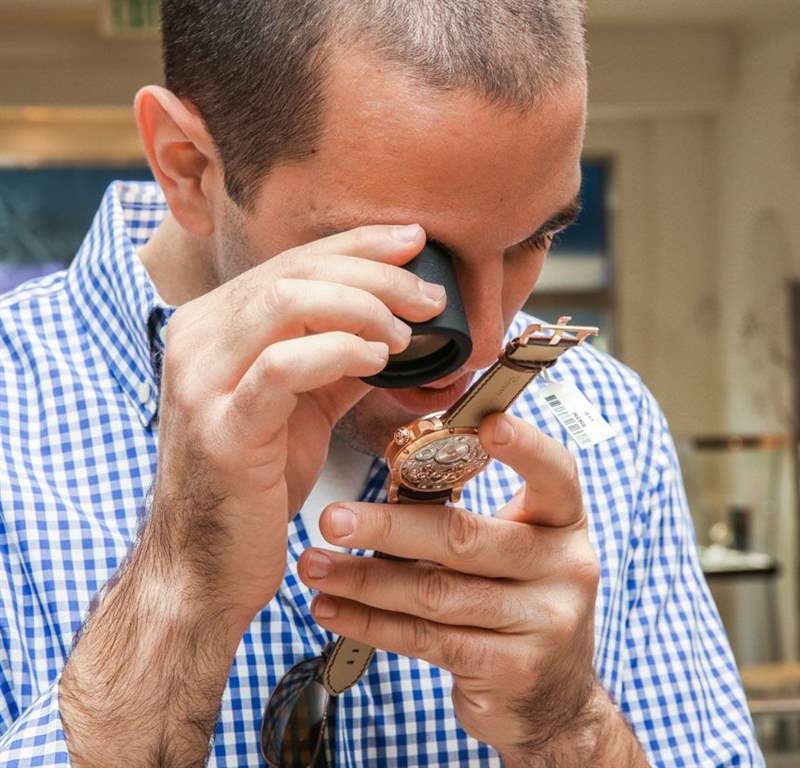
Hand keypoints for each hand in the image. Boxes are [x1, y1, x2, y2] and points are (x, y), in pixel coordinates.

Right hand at [149, 224, 446, 626]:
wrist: (203, 564)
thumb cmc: (254, 484)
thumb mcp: (303, 406)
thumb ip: (340, 359)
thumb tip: (404, 329)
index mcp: (214, 326)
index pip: (292, 262)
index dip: (358, 244)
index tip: (413, 242)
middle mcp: (197, 339)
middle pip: (293, 272)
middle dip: (373, 273)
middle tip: (428, 296)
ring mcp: (201, 381)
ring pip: (283, 302)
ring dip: (360, 307)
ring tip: (406, 332)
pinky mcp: (220, 427)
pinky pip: (281, 366)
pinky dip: (337, 350)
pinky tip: (377, 358)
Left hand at [298, 412, 603, 757]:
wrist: (554, 696)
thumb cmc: (520, 600)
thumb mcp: (518, 549)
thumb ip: (472, 517)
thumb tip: (390, 480)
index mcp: (563, 524)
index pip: (555, 474)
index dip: (525, 447)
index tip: (487, 424)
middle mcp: (564, 568)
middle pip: (466, 538)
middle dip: (388, 529)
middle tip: (332, 518)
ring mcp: (542, 623)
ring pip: (435, 593)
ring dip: (363, 580)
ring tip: (315, 565)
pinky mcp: (509, 669)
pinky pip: (425, 640)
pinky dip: (371, 623)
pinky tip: (333, 608)